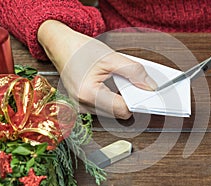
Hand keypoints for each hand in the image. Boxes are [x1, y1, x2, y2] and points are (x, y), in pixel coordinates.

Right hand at [38, 20, 156, 118]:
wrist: (60, 47)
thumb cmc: (79, 50)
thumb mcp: (111, 57)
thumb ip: (134, 72)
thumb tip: (150, 86)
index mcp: (87, 94)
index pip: (122, 110)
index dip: (137, 102)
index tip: (148, 96)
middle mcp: (82, 106)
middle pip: (118, 113)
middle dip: (130, 100)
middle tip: (137, 86)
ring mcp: (81, 108)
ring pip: (112, 112)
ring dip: (121, 100)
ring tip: (121, 83)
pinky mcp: (83, 107)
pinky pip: (105, 108)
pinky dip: (113, 99)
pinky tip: (114, 86)